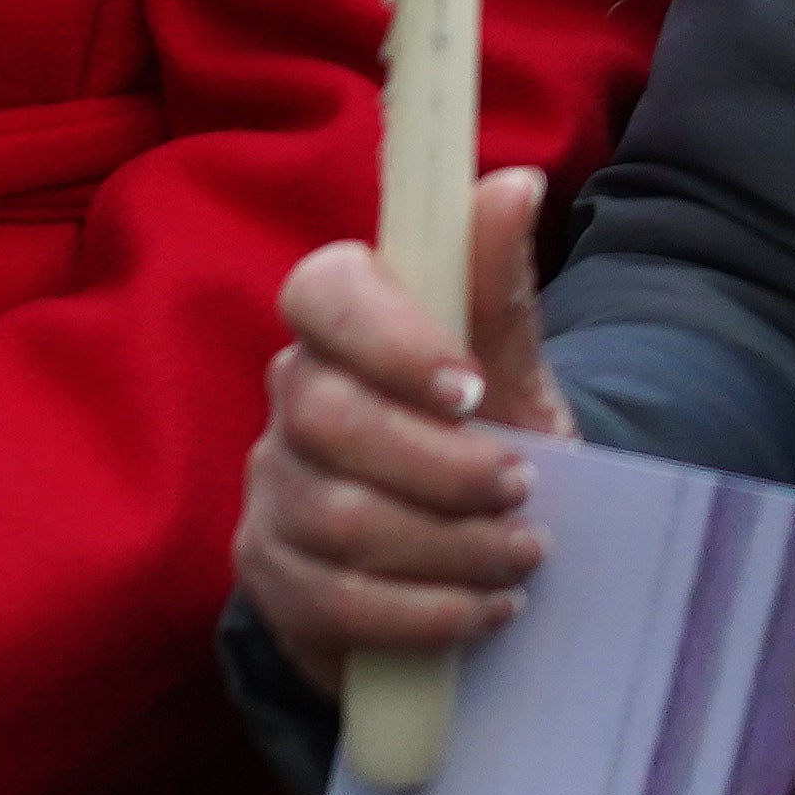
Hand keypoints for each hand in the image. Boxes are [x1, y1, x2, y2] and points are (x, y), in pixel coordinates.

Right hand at [236, 166, 569, 693]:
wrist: (477, 568)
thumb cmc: (490, 454)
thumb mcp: (513, 384)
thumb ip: (499, 292)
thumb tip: (513, 181)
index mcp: (341, 332)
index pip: (319, 293)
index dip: (387, 336)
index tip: (470, 388)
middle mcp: (290, 401)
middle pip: (326, 416)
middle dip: (440, 465)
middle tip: (523, 491)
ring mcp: (270, 490)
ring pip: (334, 515)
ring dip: (449, 548)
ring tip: (521, 559)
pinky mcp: (271, 574)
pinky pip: (330, 599)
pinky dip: (425, 613)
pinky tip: (485, 611)